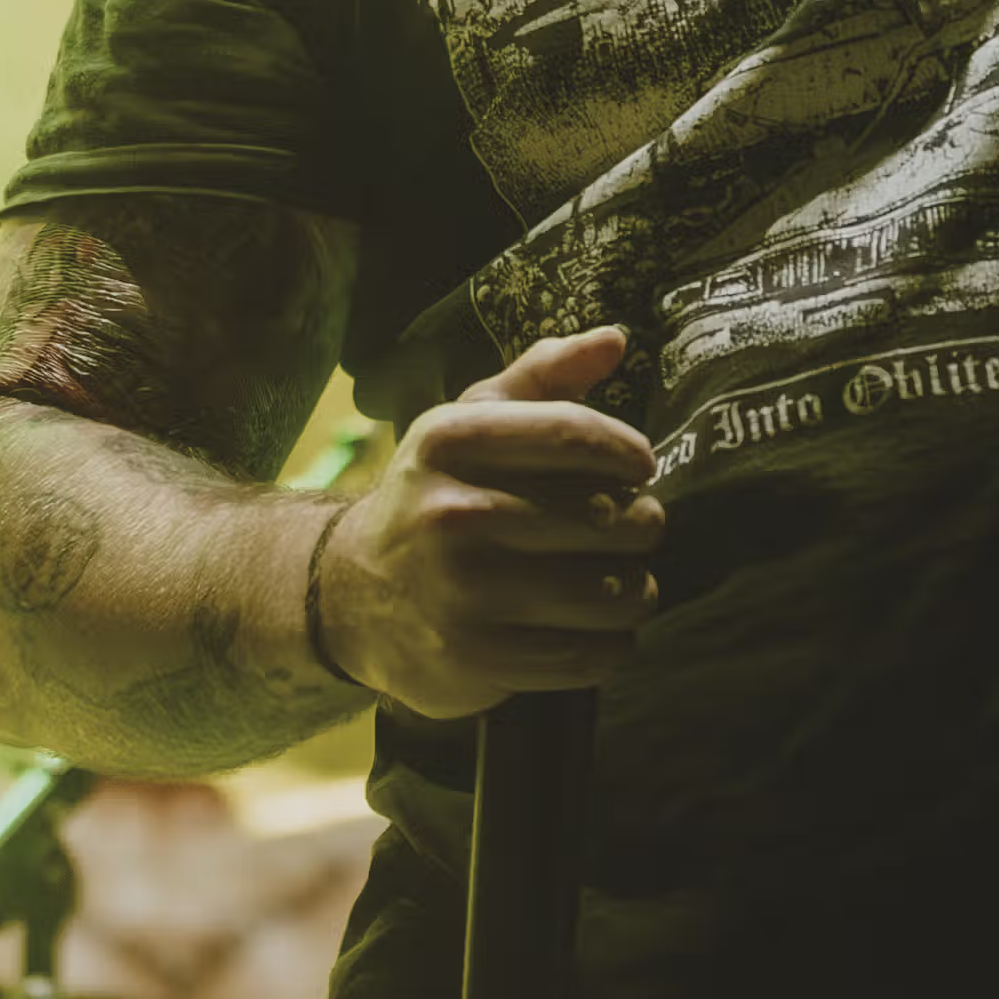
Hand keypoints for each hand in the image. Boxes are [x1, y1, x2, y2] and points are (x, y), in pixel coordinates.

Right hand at [316, 325, 664, 720]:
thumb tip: (615, 339)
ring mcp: (463, 592)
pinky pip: (589, 655)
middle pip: (605, 518)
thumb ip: (543, 375)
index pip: (571, 433)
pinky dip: (612, 643)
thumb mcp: (472, 422)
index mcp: (449, 441)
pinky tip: (602, 627)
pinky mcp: (478, 659)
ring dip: (635, 589)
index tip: (643, 466)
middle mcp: (451, 513)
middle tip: (635, 527)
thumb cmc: (438, 494)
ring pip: (608, 592)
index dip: (626, 451)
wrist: (355, 594)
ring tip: (624, 579)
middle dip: (640, 523)